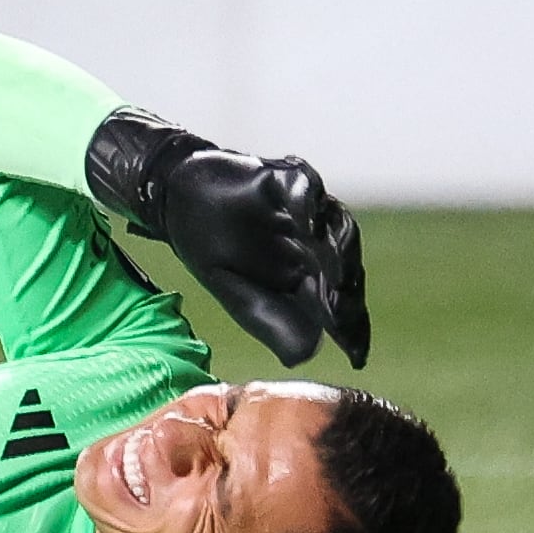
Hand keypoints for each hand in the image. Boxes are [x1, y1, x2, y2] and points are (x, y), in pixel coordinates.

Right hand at [85, 110, 372, 368]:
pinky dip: (307, 203)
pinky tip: (306, 223)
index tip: (355, 354)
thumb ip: (269, 322)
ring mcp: (305, 209)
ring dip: (337, 249)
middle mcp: (316, 242)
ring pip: (335, 225)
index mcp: (310, 274)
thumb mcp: (238, 296)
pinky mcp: (285, 177)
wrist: (178, 203)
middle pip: (345, 264)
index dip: (350, 326)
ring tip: (334, 275)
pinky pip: (303, 186)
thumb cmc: (214, 252)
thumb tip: (304, 355)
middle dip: (345, 290)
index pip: (342, 301)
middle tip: (341, 315)